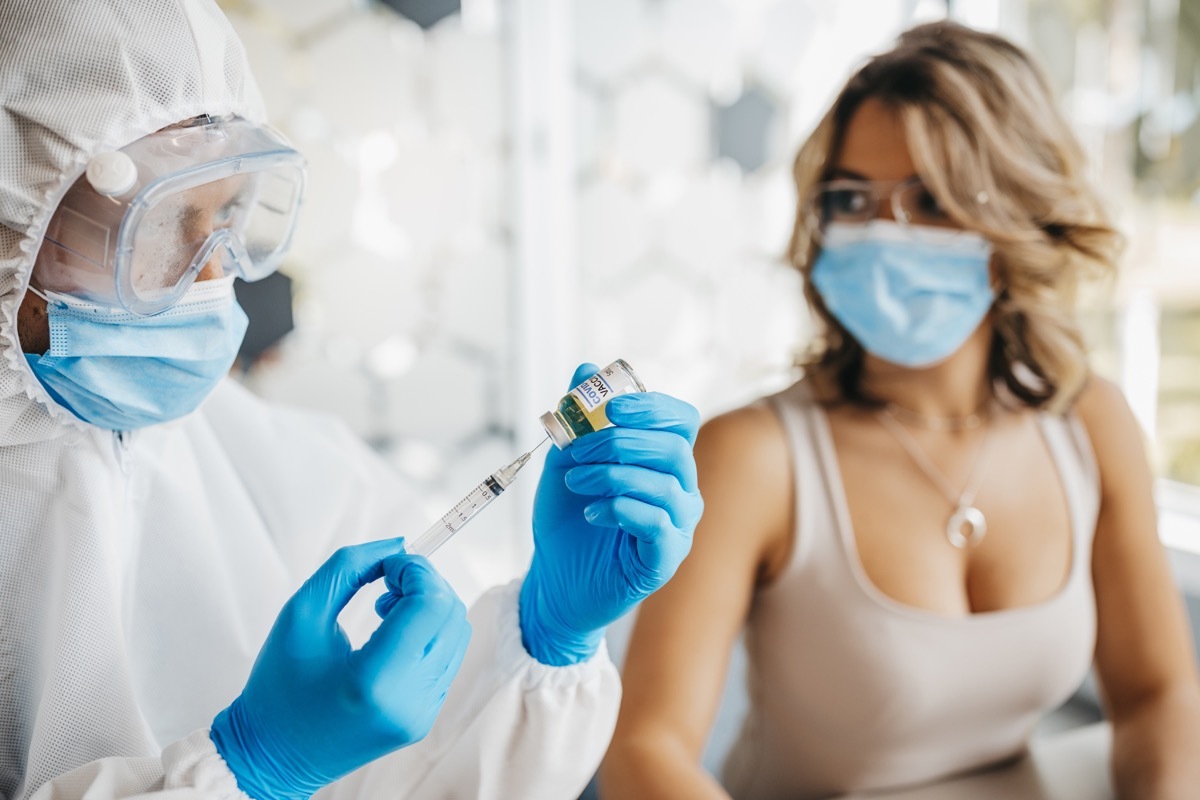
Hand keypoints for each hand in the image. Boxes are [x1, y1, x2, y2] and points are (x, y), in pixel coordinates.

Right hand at [210, 540, 470, 799]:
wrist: (273, 755)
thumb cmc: (278, 686)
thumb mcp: (300, 613)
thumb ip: (350, 567)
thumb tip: (398, 544)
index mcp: (374, 680)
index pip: (429, 606)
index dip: (415, 572)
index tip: (388, 565)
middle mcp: (407, 701)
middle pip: (450, 615)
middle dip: (424, 583)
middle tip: (387, 580)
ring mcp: (421, 715)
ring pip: (456, 634)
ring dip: (428, 606)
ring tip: (385, 608)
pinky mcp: (424, 719)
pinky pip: (447, 658)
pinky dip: (428, 632)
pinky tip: (391, 633)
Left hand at [520, 363, 703, 665]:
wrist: (554, 581)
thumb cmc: (566, 522)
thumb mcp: (566, 461)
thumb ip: (579, 418)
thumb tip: (585, 368)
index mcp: (662, 461)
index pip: (681, 420)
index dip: (652, 407)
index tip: (609, 408)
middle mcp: (681, 490)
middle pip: (675, 448)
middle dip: (621, 441)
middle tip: (576, 451)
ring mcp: (678, 526)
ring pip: (666, 485)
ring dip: (613, 475)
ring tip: (575, 481)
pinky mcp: (665, 559)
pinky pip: (658, 524)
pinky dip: (621, 509)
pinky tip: (591, 512)